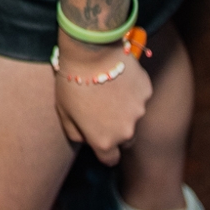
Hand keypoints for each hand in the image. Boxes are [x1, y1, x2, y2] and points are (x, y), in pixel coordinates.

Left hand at [51, 39, 151, 165]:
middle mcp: (125, 131)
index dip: (104, 151)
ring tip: (108, 88)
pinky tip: (118, 76)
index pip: (110, 158)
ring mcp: (139, 111)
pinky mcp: (146, 91)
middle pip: (125, 140)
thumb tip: (86, 139)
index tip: (98, 139)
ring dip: (124, 109)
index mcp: (104, 140)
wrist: (90, 51)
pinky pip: (139, 96)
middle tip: (102, 111)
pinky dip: (131, 91)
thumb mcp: (64, 112)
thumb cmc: (72, 81)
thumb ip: (76, 133)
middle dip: (116, 131)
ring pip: (134, 116)